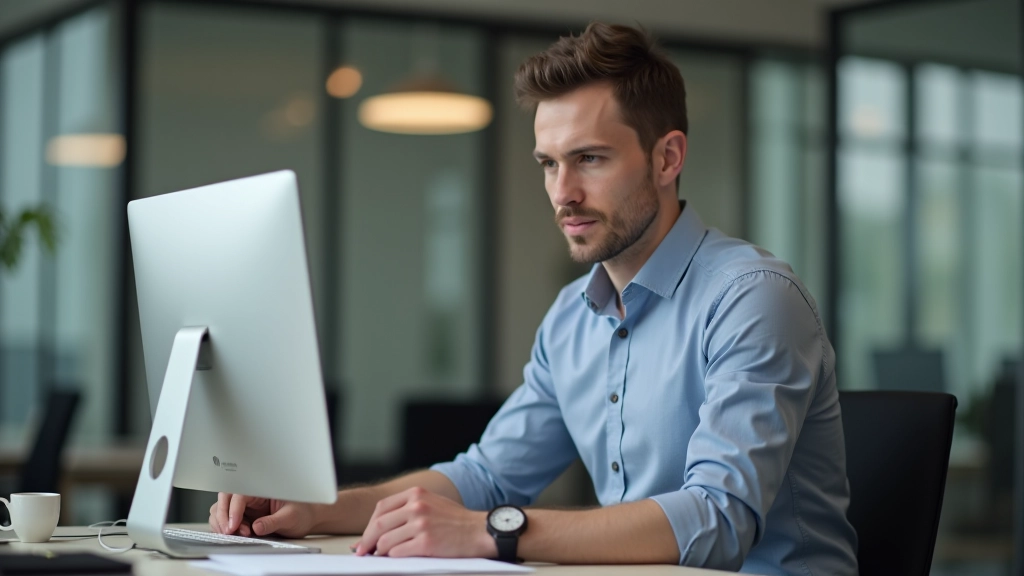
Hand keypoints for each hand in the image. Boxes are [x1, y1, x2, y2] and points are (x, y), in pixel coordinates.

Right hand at [209, 493, 319, 537]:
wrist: (307, 519)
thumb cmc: (302, 513)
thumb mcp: (291, 517)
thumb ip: (274, 521)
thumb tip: (257, 527)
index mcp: (262, 488)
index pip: (239, 494)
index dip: (233, 509)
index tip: (233, 525)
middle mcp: (251, 495)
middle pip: (225, 499)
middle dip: (223, 516)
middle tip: (229, 532)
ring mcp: (245, 506)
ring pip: (221, 509)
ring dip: (222, 522)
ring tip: (238, 534)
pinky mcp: (243, 516)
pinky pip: (225, 519)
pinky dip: (224, 527)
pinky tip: (236, 534)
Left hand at [355, 487, 496, 557]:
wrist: (480, 530)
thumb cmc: (457, 520)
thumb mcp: (431, 502)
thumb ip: (407, 510)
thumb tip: (380, 528)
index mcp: (416, 494)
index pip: (381, 508)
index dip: (369, 525)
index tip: (365, 537)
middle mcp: (417, 506)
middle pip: (379, 524)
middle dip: (368, 541)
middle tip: (363, 551)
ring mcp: (421, 524)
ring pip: (386, 541)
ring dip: (381, 552)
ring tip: (383, 556)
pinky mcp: (426, 543)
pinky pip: (398, 552)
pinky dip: (393, 557)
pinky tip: (396, 557)